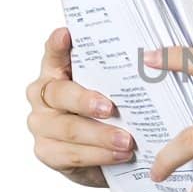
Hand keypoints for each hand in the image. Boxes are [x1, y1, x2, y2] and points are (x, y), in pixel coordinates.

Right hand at [25, 27, 135, 187]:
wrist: (100, 156)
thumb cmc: (107, 114)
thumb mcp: (111, 90)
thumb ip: (114, 74)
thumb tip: (152, 56)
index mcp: (55, 71)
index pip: (54, 53)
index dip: (58, 44)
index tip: (66, 34)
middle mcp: (42, 94)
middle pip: (60, 94)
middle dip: (86, 101)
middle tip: (110, 108)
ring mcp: (40, 123)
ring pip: (69, 128)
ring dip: (100, 135)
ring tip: (127, 141)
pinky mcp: (45, 151)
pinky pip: (72, 154)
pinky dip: (99, 155)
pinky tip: (119, 155)